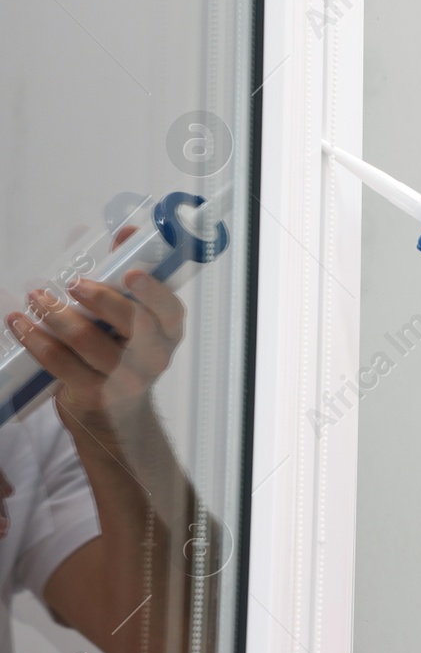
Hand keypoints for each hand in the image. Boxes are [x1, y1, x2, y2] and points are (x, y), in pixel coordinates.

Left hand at [7, 269, 183, 426]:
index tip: (131, 273)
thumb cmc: (121, 358)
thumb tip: (112, 234)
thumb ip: (121, 278)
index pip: (170, 311)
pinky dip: (34, 338)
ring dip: (56, 313)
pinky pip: (58, 361)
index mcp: (168, 334)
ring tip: (36, 297)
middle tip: (72, 283)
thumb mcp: (129, 323)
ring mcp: (124, 379)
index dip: (153, 291)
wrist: (114, 418)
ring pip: (87, 340)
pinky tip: (19, 323)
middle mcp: (152, 357)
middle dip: (99, 298)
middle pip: (131, 323)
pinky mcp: (93, 394)